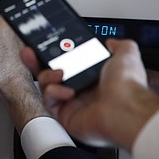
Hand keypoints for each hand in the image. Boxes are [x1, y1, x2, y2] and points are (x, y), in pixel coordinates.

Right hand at [31, 39, 158, 149]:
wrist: (125, 109)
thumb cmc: (126, 86)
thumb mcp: (126, 54)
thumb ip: (119, 45)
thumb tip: (113, 42)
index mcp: (94, 77)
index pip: (68, 63)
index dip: (55, 53)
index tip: (46, 45)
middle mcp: (82, 90)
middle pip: (51, 74)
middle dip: (38, 62)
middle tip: (31, 52)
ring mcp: (72, 104)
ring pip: (46, 85)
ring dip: (48, 76)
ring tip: (60, 73)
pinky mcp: (65, 116)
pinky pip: (49, 100)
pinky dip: (54, 92)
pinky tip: (67, 91)